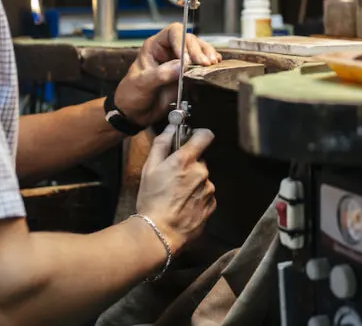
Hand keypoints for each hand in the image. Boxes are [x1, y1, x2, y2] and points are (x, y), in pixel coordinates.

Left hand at [114, 23, 222, 125]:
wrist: (136, 114)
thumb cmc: (131, 95)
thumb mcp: (141, 84)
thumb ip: (160, 75)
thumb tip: (180, 66)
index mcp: (154, 47)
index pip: (173, 33)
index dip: (182, 41)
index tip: (187, 58)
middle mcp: (169, 50)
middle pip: (189, 40)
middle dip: (198, 51)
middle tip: (203, 63)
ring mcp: (179, 62)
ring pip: (198, 49)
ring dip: (206, 55)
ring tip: (211, 64)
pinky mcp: (187, 74)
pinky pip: (201, 63)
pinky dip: (209, 63)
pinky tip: (214, 66)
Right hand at [135, 127, 215, 252]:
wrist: (160, 233)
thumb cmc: (152, 201)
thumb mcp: (149, 169)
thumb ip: (162, 144)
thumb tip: (171, 128)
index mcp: (185, 160)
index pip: (204, 135)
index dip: (199, 134)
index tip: (193, 138)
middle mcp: (201, 172)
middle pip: (200, 160)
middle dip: (189, 165)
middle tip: (173, 176)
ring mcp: (208, 189)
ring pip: (203, 178)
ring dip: (193, 182)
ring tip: (176, 195)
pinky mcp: (211, 204)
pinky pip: (206, 194)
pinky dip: (197, 197)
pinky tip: (184, 205)